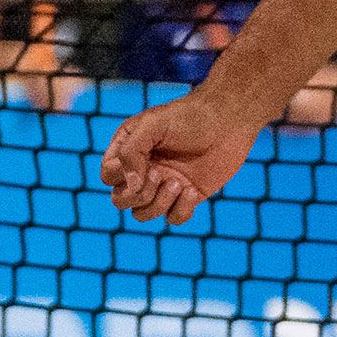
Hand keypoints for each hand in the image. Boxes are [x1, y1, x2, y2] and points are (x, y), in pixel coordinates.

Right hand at [102, 91, 264, 225]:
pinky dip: (181, 210)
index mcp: (130, 151)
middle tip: (160, 174)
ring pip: (143, 214)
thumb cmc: (189, 117)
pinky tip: (193, 190)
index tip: (146, 162)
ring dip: (158, 204)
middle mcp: (143, 170)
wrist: (228, 120)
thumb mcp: (152, 125)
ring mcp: (164, 185)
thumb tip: (130, 186)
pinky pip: (173, 218)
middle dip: (138, 195)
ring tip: (179, 183)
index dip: (120, 175)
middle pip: (120, 200)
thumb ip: (131, 152)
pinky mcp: (187, 195)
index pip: (108, 175)